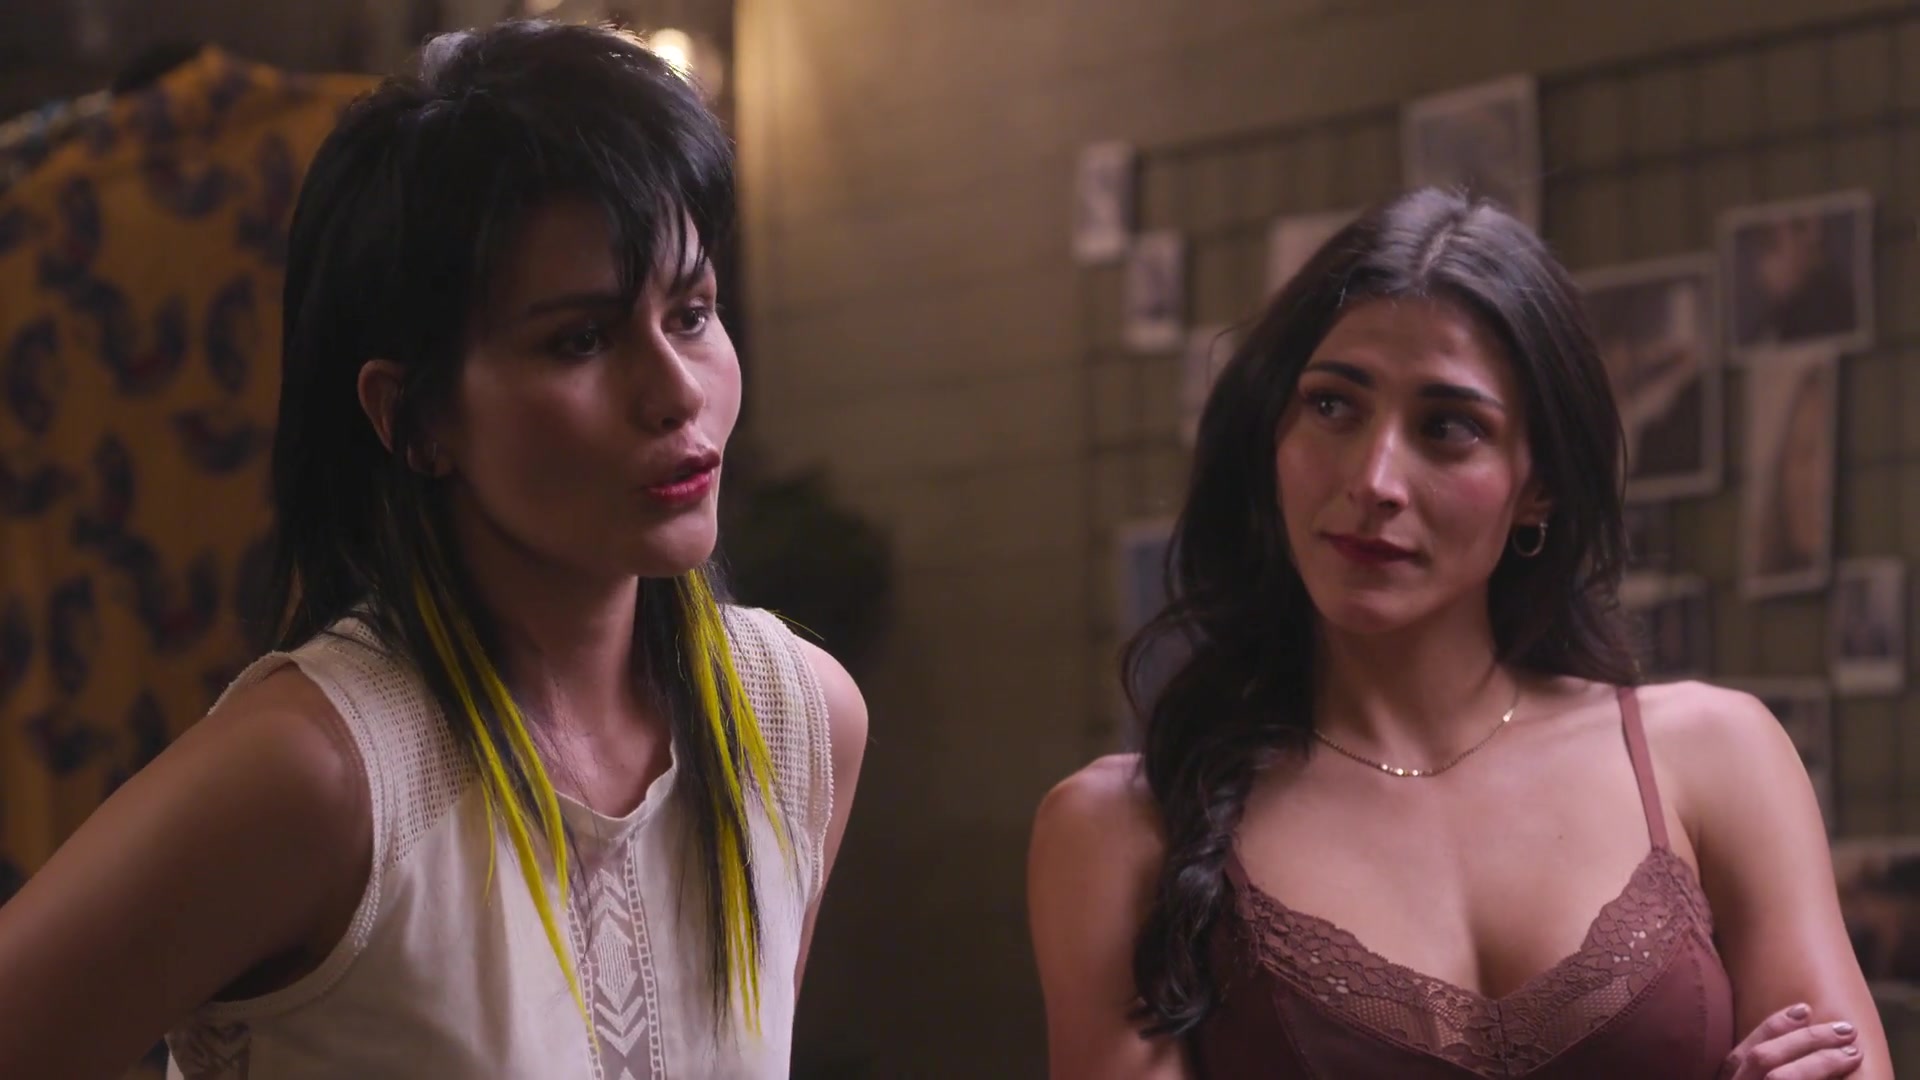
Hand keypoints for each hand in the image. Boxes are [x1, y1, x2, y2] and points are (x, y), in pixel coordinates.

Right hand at [1720, 1004, 1863, 1079]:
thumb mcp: (1753, 1075)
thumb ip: (1759, 1067)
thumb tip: (1797, 1033)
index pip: (1741, 1052)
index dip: (1773, 1026)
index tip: (1806, 1008)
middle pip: (1761, 1059)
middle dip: (1806, 1040)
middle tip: (1845, 1029)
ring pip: (1778, 1078)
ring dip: (1820, 1063)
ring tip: (1853, 1052)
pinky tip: (1850, 1078)